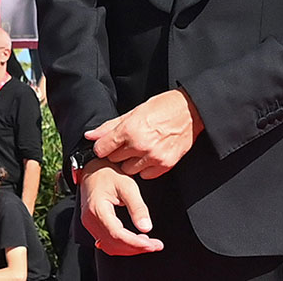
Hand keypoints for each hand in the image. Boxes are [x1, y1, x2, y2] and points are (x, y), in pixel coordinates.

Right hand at [80, 159, 163, 255]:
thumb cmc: (108, 172)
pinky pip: (107, 241)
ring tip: (148, 243)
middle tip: (155, 245)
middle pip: (114, 244)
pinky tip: (134, 241)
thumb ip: (137, 207)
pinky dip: (122, 245)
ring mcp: (90, 224)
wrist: (92, 168)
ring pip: (110, 246)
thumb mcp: (127, 184)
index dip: (135, 243)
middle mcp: (90, 220)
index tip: (153, 245)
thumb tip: (147, 227)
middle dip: (136, 248)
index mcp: (97, 209)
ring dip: (129, 248)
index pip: (117, 235)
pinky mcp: (93, 224)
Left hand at [85, 89, 204, 177]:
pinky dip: (145, 168)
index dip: (103, 146)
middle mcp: (140, 145)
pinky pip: (145, 175)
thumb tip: (91, 135)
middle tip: (128, 142)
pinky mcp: (164, 165)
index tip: (108, 143)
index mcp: (130, 129)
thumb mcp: (134, 111)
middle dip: (118, 152)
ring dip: (131, 161)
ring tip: (140, 148)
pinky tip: (150, 155)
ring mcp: (153, 157)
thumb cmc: (164, 107)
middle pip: (114, 159)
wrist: (191, 111)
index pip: (102, 148)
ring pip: (128, 170)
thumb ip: (110, 126)